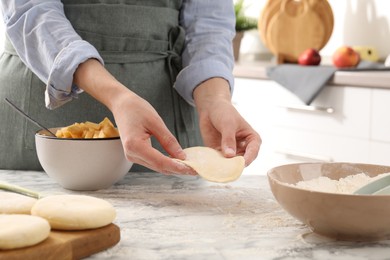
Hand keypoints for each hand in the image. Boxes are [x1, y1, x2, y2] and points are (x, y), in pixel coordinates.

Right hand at [73, 59, 194, 174]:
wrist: (121, 104)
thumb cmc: (136, 109)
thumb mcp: (156, 122)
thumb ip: (168, 140)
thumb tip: (182, 156)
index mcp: (135, 146)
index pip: (160, 162)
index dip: (177, 167)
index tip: (191, 169)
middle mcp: (132, 154)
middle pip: (159, 167)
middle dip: (178, 169)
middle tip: (195, 170)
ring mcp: (132, 156)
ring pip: (157, 167)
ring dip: (173, 167)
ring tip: (189, 166)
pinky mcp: (135, 154)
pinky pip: (153, 162)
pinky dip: (166, 163)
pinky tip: (178, 161)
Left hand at [194, 78, 260, 165]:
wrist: (211, 108)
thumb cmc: (224, 113)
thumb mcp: (227, 124)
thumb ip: (228, 139)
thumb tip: (230, 155)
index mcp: (252, 139)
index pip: (253, 151)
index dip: (248, 158)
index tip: (241, 164)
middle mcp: (244, 148)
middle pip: (242, 160)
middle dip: (235, 164)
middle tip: (228, 168)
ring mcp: (232, 151)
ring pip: (231, 163)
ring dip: (225, 166)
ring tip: (218, 167)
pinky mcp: (220, 153)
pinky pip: (219, 161)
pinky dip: (216, 164)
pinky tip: (211, 164)